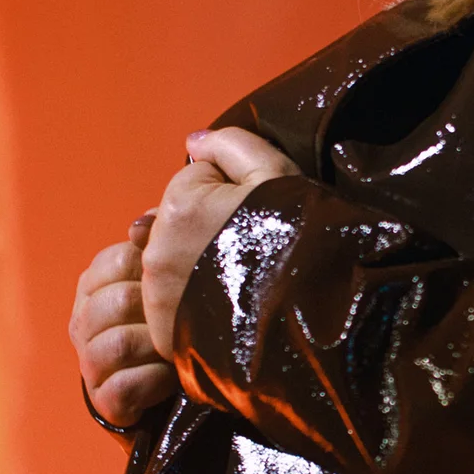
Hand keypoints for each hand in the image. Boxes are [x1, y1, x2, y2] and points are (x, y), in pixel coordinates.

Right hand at [69, 211, 178, 434]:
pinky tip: (169, 380)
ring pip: (116, 345)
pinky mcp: (102, 402)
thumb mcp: (169, 280)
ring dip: (157, 349)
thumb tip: (145, 222)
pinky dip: (151, 383)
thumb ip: (159, 244)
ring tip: (179, 352)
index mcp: (94, 285)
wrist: (171, 390)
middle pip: (116, 302)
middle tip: (185, 322)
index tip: (181, 283)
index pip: (117, 261)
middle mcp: (83, 322)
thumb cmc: (175, 324)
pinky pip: (121, 387)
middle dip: (158, 314)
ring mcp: (89, 363)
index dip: (154, 270)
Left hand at [141, 126, 302, 355]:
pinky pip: (172, 305)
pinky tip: (227, 307)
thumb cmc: (300, 239)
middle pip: (178, 224)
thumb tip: (193, 142)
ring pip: (172, 264)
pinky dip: (193, 305)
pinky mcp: (165, 332)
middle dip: (206, 229)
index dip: (228, 194)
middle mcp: (157, 251)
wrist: (317, 315)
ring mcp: (158, 296)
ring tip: (242, 281)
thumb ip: (230, 144)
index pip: (194, 182)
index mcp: (179, 206)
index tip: (254, 215)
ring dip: (196, 266)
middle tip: (249, 249)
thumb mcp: (276, 172)